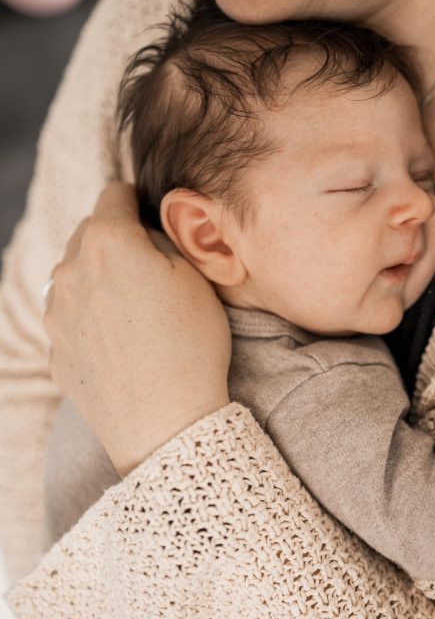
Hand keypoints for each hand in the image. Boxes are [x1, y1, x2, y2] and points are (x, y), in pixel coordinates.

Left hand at [43, 182, 231, 474]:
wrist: (166, 423)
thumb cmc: (190, 345)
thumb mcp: (194, 276)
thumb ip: (162, 240)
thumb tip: (144, 232)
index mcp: (106, 242)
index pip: (116, 195)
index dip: (139, 201)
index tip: (153, 215)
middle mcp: (69, 271)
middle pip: (89, 233)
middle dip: (116, 241)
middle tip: (152, 268)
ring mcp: (56, 314)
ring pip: (75, 276)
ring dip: (100, 280)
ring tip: (138, 311)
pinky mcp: (55, 351)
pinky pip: (73, 319)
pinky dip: (92, 320)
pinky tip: (124, 343)